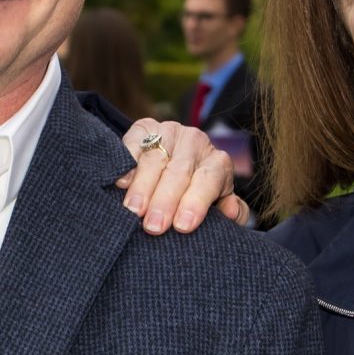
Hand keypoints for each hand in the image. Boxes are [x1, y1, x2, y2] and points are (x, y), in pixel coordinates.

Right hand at [117, 119, 252, 233]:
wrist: (170, 169)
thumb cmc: (194, 198)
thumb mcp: (217, 206)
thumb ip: (232, 212)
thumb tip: (232, 212)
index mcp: (217, 162)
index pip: (209, 179)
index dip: (196, 202)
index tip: (183, 226)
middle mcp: (196, 142)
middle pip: (179, 171)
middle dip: (165, 200)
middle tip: (154, 226)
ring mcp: (169, 132)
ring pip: (155, 158)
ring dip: (143, 186)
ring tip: (133, 210)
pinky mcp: (144, 128)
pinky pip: (134, 143)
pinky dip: (127, 163)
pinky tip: (121, 182)